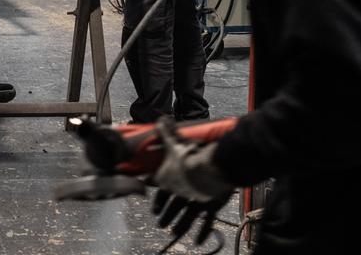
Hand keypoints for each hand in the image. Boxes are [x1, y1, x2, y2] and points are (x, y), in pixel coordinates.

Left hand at [150, 120, 231, 244]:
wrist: (206, 168)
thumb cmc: (188, 155)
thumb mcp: (174, 142)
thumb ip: (166, 132)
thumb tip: (160, 118)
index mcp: (166, 179)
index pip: (158, 190)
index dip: (156, 199)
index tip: (153, 208)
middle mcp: (177, 193)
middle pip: (170, 206)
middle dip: (165, 215)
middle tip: (160, 223)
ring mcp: (191, 202)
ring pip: (183, 217)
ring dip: (178, 226)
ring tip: (173, 232)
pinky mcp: (207, 207)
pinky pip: (203, 223)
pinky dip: (200, 233)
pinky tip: (197, 241)